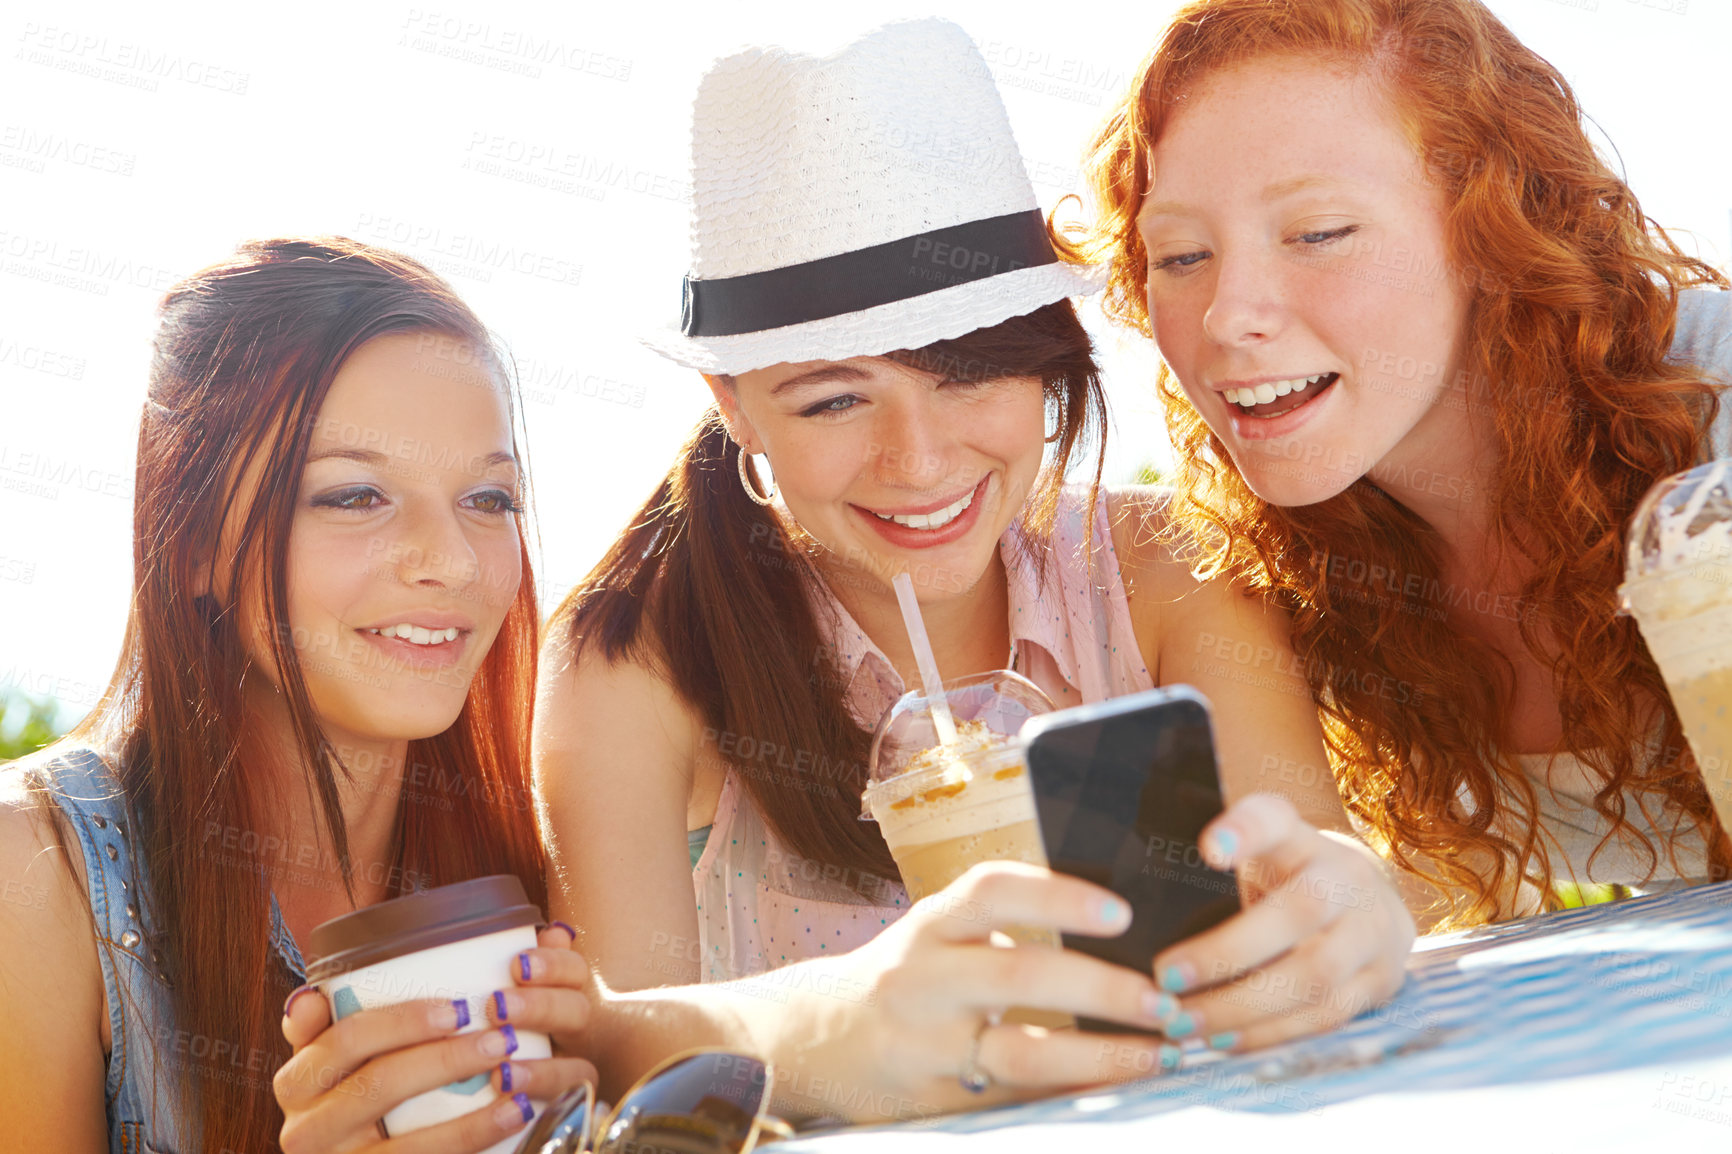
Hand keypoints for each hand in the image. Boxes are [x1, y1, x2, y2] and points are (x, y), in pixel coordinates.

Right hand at [275, 925, 597, 1152]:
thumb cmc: (353, 1104)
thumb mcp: (331, 1065)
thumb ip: (327, 1027)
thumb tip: (309, 994)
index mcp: (297, 1082)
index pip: (345, 1039)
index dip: (401, 1021)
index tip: (456, 1008)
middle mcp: (304, 1130)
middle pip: (379, 1084)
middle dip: (446, 1059)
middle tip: (501, 1036)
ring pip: (407, 1139)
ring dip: (472, 1108)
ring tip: (514, 1076)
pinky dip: (474, 1137)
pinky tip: (513, 1114)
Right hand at [763, 862, 1188, 1123]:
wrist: (812, 1039)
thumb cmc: (904, 975)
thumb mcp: (937, 933)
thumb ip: (1004, 926)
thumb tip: (1120, 924)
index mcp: (931, 924)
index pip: (993, 892)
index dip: (1058, 897)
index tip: (1122, 913)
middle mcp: (923, 979)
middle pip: (1022, 975)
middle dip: (1106, 989)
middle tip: (1169, 1001)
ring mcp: (925, 1045)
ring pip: (1022, 1053)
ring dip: (1103, 1054)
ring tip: (1161, 1055)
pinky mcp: (933, 1101)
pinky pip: (1011, 1101)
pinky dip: (1069, 1096)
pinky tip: (1116, 1093)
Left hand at [1151, 793, 1415, 1052]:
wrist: (1372, 904)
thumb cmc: (1288, 877)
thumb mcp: (1258, 850)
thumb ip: (1216, 857)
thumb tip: (1133, 881)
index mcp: (1304, 838)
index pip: (1276, 820)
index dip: (1245, 831)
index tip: (1208, 849)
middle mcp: (1348, 879)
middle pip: (1295, 915)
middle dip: (1225, 953)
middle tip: (1165, 980)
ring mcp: (1373, 933)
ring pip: (1312, 976)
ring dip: (1242, 1007)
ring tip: (1185, 1024)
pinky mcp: (1381, 983)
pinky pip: (1325, 1017)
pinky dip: (1270, 1034)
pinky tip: (1223, 1042)